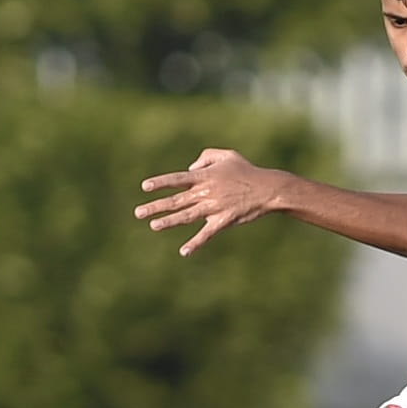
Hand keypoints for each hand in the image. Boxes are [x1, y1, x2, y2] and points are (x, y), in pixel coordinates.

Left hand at [135, 149, 280, 255]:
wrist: (268, 189)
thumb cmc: (247, 171)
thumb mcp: (227, 155)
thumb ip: (205, 157)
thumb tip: (189, 167)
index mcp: (205, 176)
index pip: (177, 180)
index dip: (161, 183)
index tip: (145, 187)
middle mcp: (205, 192)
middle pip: (176, 200)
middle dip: (156, 206)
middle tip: (138, 213)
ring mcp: (214, 208)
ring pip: (186, 216)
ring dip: (169, 221)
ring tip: (153, 225)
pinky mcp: (223, 221)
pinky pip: (207, 234)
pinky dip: (195, 243)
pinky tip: (184, 251)